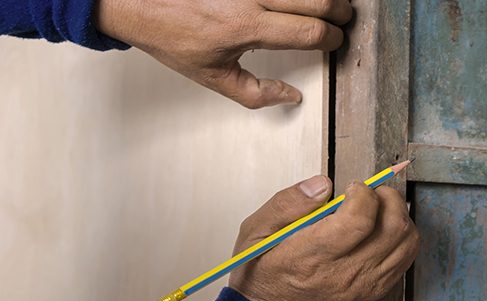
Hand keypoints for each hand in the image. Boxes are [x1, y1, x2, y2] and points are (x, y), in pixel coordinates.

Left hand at [95, 0, 351, 107]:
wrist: (135, 0)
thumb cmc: (170, 35)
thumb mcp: (212, 76)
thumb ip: (257, 94)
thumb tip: (291, 98)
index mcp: (247, 26)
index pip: (309, 31)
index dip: (332, 38)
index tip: (335, 42)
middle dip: (340, 10)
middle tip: (344, 18)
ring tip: (329, 5)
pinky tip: (300, 1)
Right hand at [228, 175, 419, 300]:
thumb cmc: (262, 275)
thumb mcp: (256, 232)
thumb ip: (287, 204)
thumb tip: (322, 185)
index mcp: (313, 256)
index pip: (359, 221)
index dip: (363, 194)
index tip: (352, 187)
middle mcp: (345, 274)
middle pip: (393, 228)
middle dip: (387, 198)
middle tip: (370, 193)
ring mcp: (364, 286)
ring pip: (406, 243)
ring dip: (399, 217)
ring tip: (378, 210)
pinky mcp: (374, 293)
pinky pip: (405, 261)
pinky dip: (402, 239)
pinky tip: (381, 231)